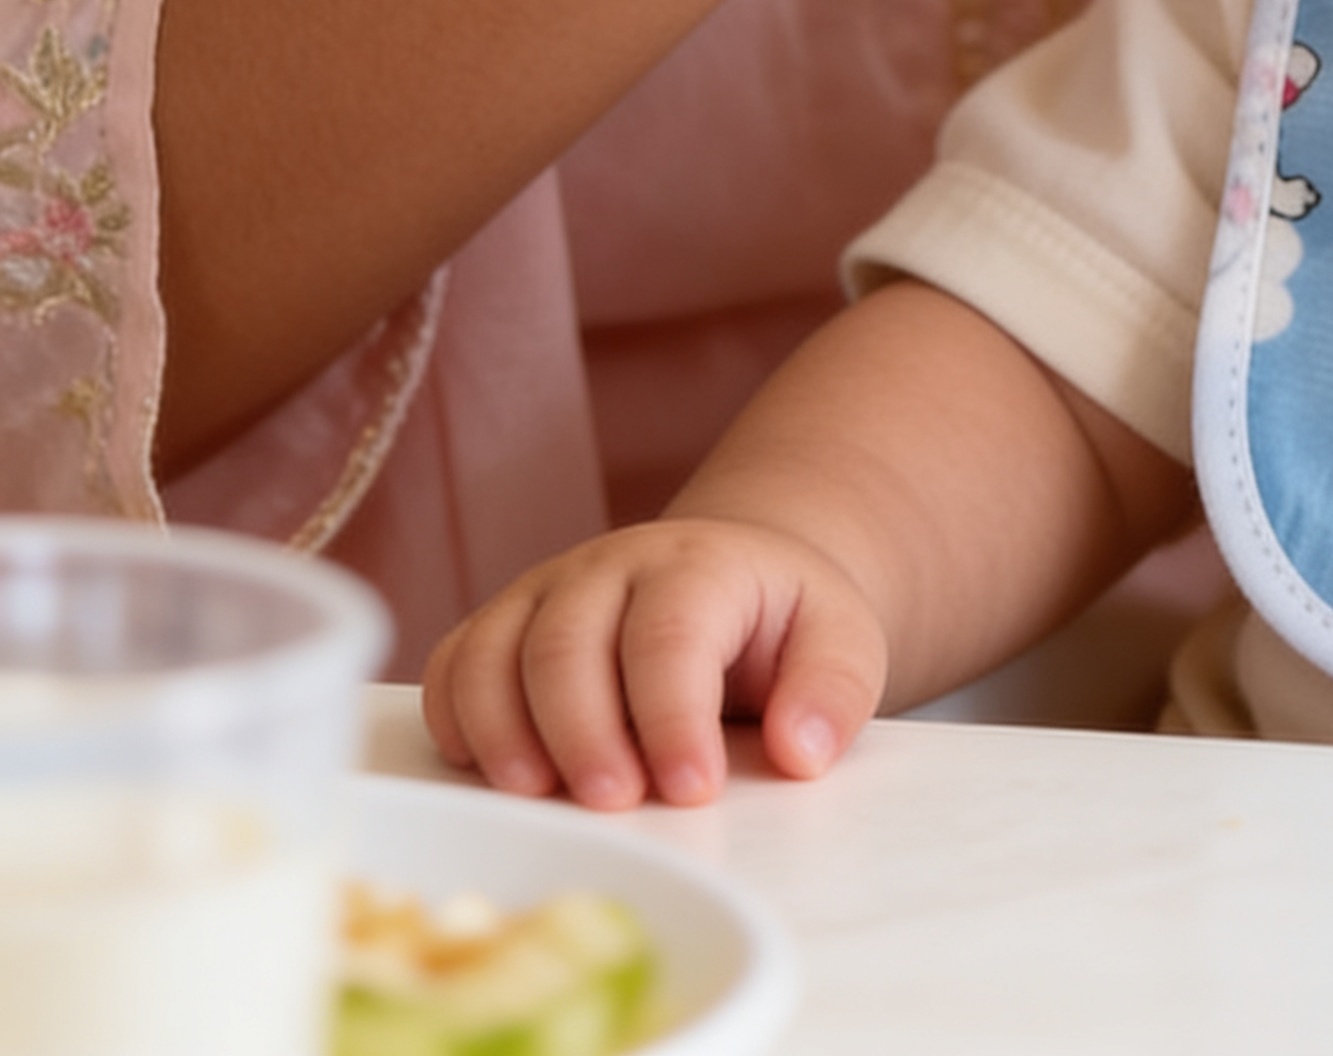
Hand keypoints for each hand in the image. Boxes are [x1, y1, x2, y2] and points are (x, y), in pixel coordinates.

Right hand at [423, 516, 885, 808]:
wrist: (738, 581)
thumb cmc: (781, 625)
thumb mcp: (840, 640)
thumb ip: (833, 689)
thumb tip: (801, 750)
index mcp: (697, 563)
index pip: (669, 632)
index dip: (672, 715)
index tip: (694, 790)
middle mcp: (611, 566)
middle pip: (568, 642)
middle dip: (583, 732)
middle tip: (615, 805)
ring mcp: (548, 591)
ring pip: (496, 650)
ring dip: (506, 731)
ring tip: (540, 797)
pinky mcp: (505, 626)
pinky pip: (454, 664)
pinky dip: (456, 718)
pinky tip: (489, 773)